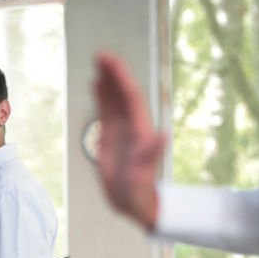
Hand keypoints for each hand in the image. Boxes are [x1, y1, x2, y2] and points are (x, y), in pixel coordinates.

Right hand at [93, 51, 166, 230]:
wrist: (132, 203)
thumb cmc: (138, 193)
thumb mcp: (143, 177)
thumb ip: (151, 156)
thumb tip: (163, 135)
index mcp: (140, 130)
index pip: (131, 98)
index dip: (121, 79)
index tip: (110, 62)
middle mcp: (132, 126)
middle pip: (123, 93)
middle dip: (114, 74)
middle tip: (101, 54)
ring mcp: (121, 129)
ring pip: (115, 99)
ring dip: (107, 81)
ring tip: (98, 63)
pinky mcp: (111, 136)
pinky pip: (107, 111)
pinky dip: (102, 96)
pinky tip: (96, 84)